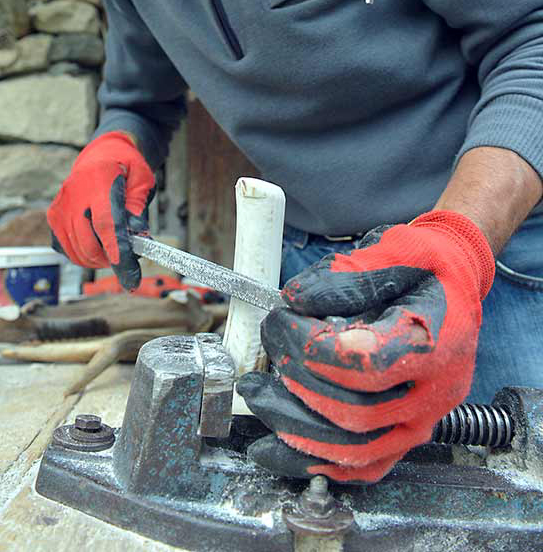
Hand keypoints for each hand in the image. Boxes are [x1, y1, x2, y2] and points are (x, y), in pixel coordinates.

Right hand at [47, 132, 154, 288]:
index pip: (107, 223)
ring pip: (77, 250)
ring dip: (97, 260)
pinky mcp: (53, 216)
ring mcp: (61, 205)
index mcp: (100, 180)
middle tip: (128, 261)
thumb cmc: (126, 168)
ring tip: (114, 252)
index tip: (130, 274)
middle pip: (89, 243)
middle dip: (112, 260)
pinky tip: (95, 245)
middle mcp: (75, 193)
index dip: (118, 251)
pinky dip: (81, 254)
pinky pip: (65, 247)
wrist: (103, 154)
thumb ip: (139, 210)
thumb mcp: (142, 182)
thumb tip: (139, 240)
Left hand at [237, 210, 494, 482]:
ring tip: (258, 397)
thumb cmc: (425, 264)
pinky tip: (280, 448)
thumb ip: (346, 274)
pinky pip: (366, 465)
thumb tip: (295, 299)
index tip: (282, 323)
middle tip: (269, 349)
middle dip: (299, 384)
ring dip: (297, 430)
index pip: (370, 365)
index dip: (317, 350)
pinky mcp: (409, 434)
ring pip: (357, 449)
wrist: (455, 282)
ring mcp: (424, 421)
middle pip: (358, 413)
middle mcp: (436, 393)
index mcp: (438, 345)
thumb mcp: (394, 250)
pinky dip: (320, 463)